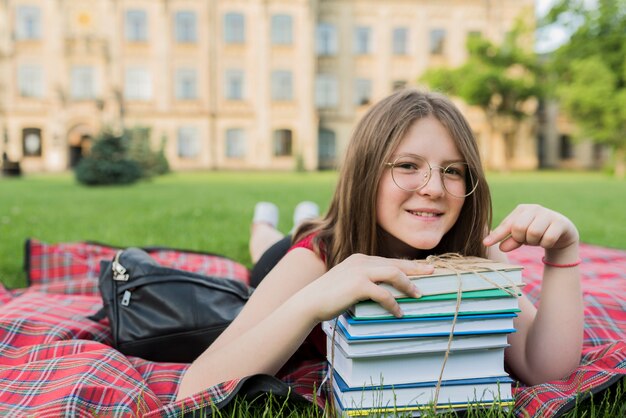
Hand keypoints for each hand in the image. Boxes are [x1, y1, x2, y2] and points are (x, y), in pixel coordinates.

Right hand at [300, 254, 433, 321]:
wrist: (309, 302)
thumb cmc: (328, 297)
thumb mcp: (347, 284)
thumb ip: (364, 282)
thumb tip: (384, 291)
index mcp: (359, 259)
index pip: (389, 260)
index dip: (407, 265)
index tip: (422, 269)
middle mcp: (361, 261)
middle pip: (395, 263)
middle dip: (415, 269)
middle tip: (432, 273)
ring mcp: (359, 272)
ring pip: (393, 274)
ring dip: (408, 284)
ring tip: (418, 295)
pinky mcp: (357, 285)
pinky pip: (383, 294)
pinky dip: (393, 303)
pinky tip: (398, 312)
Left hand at [483, 204, 578, 254]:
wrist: (562, 233)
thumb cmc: (536, 233)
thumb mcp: (521, 237)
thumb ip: (510, 241)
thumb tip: (500, 248)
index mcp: (521, 210)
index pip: (506, 224)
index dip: (497, 235)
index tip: (485, 244)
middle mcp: (534, 208)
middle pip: (519, 228)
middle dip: (520, 239)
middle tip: (526, 239)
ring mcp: (548, 214)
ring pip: (533, 233)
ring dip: (534, 242)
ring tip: (537, 239)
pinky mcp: (560, 222)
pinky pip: (547, 239)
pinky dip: (545, 244)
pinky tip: (548, 240)